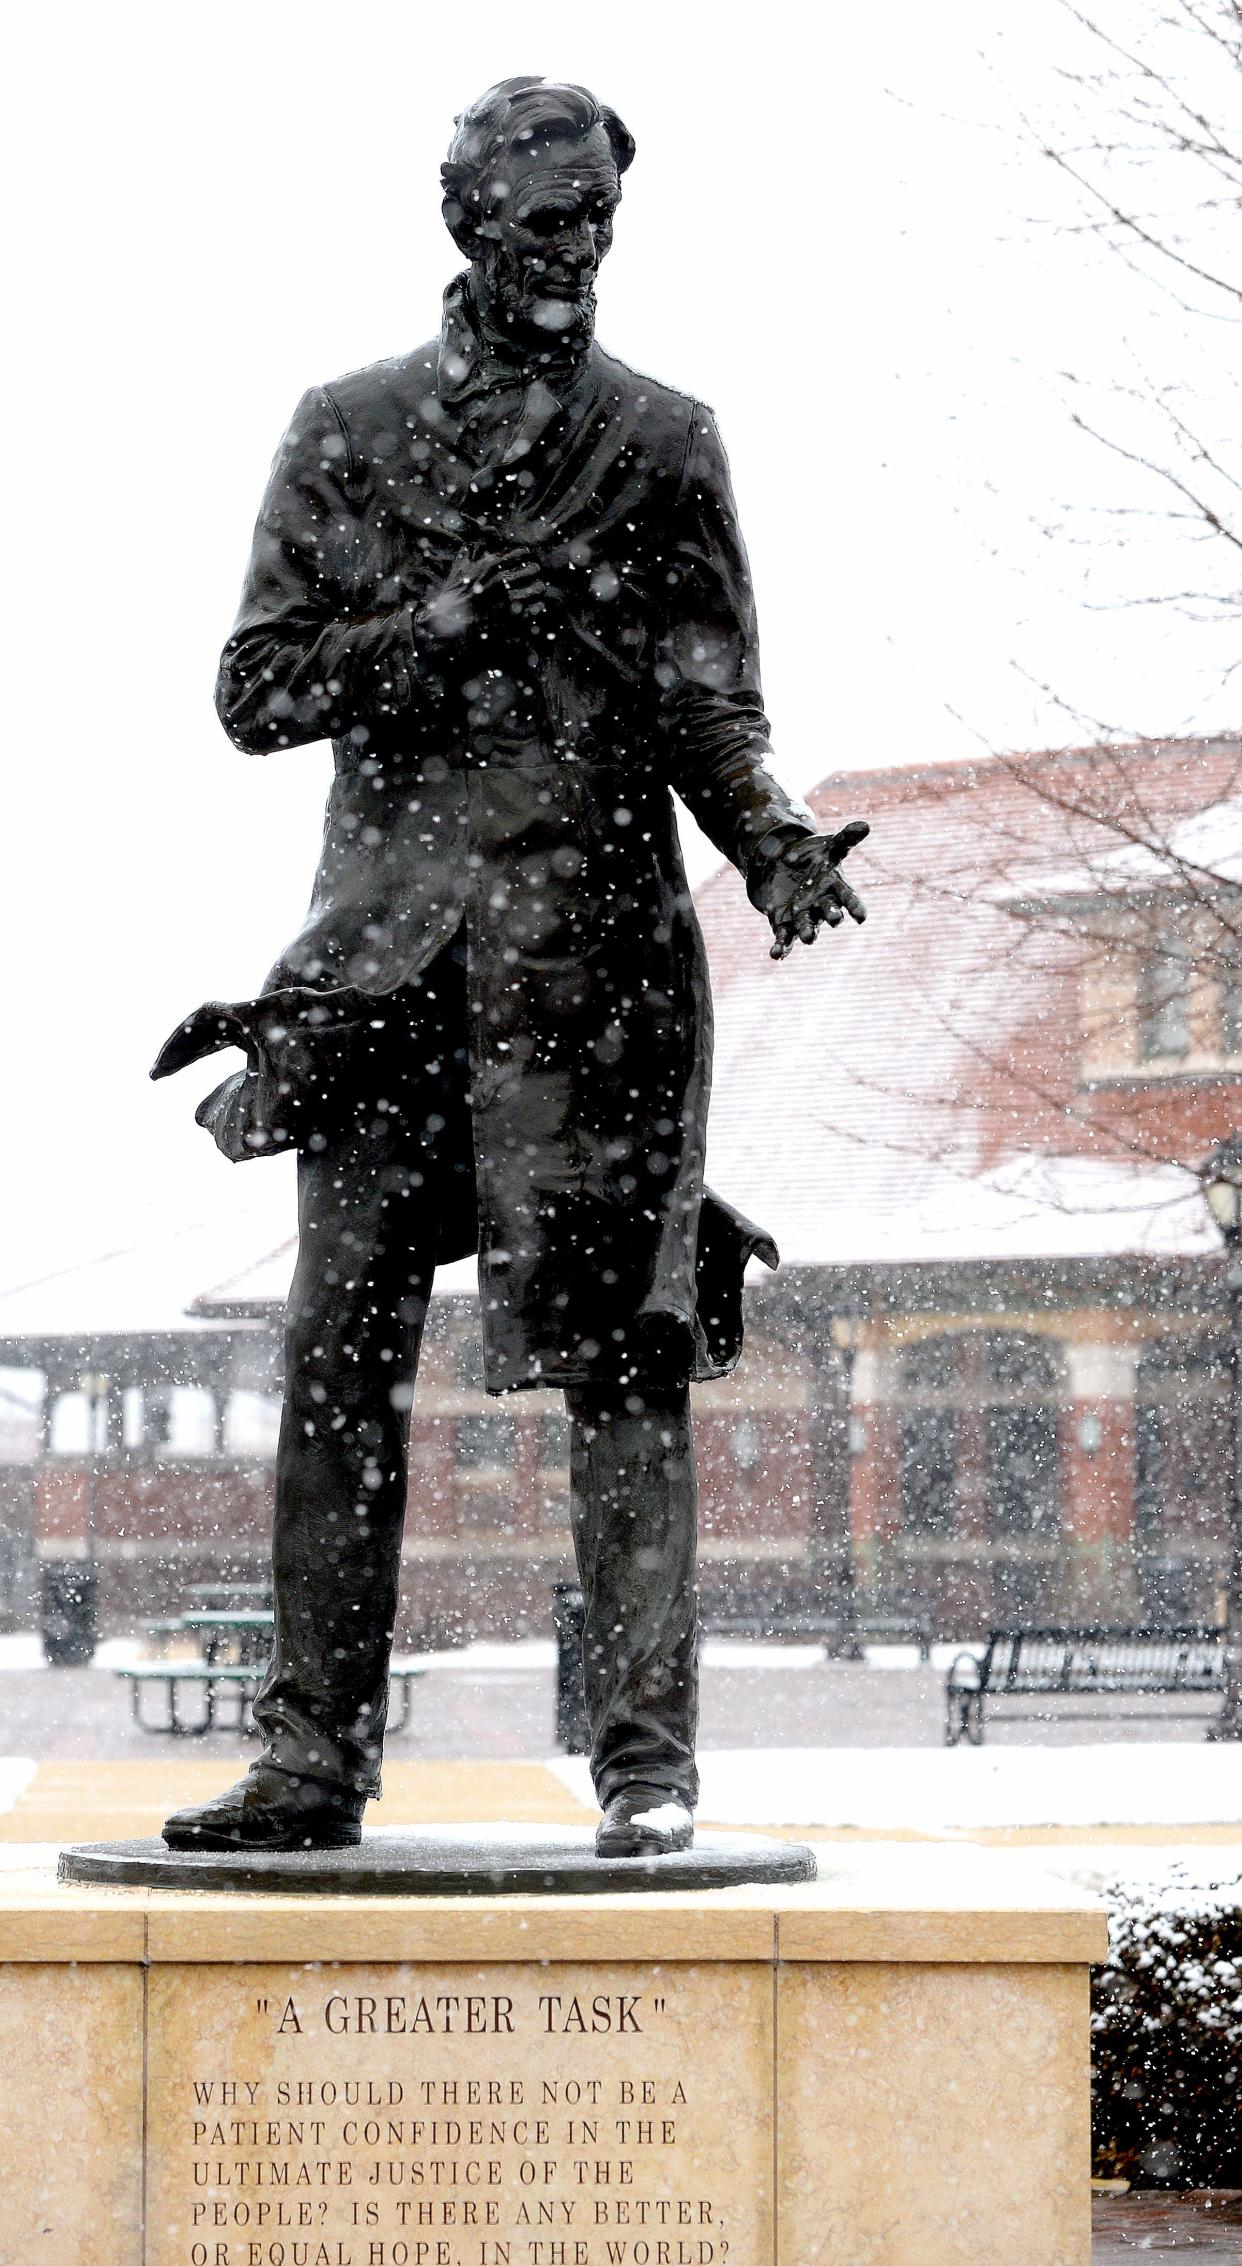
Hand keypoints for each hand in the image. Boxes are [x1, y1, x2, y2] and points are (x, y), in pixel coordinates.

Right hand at [417, 547, 551, 641]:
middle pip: (534, 569)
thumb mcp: (459, 567)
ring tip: (532, 594)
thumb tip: (481, 535)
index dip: (524, 558)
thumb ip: (471, 549)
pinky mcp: (515, 618)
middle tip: (530, 579)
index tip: (523, 563)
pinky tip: (529, 608)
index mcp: (492, 565)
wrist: (449, 624)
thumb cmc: (454, 595)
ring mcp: (509, 599)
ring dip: (536, 590)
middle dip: (532, 573)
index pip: (522, 553)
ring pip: (539, 588)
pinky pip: (537, 607)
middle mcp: (503, 580)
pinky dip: (536, 607)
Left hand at [753, 819, 869, 959]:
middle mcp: (821, 906)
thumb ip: (845, 839)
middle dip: (831, 916)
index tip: (862, 916)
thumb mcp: (828, 846)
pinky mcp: (784, 923)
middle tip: (836, 920)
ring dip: (808, 932)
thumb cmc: (811, 857)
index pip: (848, 898)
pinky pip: (784, 938)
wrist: (783, 866)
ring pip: (807, 927)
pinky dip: (781, 947)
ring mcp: (803, 916)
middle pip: (828, 912)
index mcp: (834, 888)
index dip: (855, 906)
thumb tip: (866, 825)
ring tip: (809, 938)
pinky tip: (775, 955)